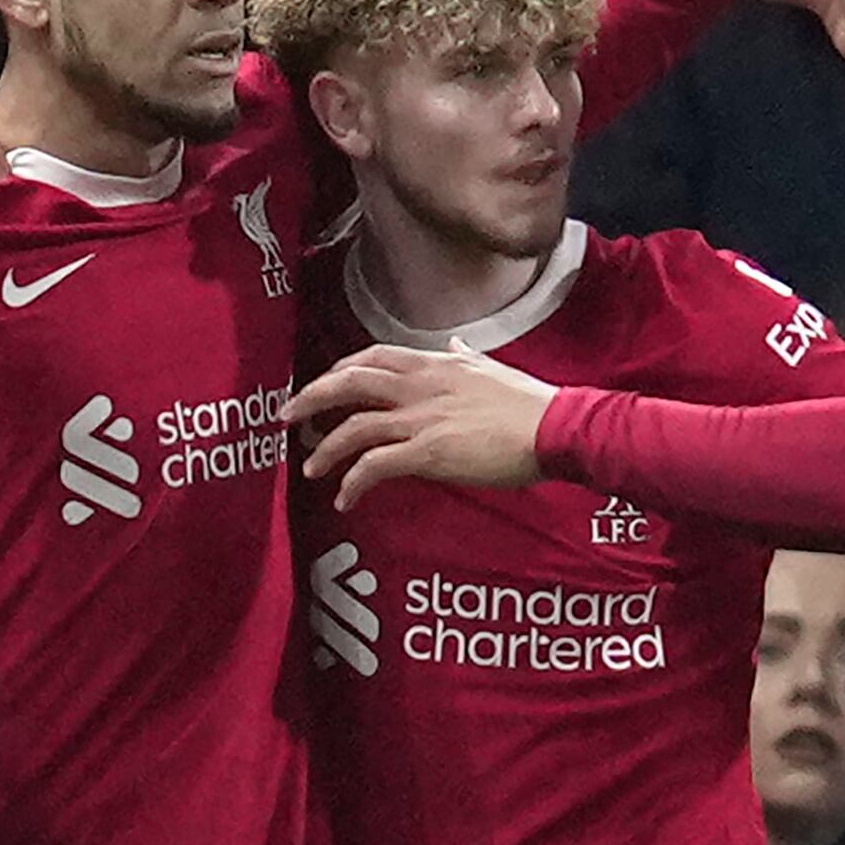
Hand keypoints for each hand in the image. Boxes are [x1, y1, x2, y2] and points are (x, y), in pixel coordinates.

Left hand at [287, 341, 561, 500]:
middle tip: (288, 416)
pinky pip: (375, 466)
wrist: (556, 428)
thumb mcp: (494, 370)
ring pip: (353, 427)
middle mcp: (422, 386)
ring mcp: (422, 419)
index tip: (325, 383)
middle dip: (312, 397)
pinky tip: (346, 499)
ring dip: (325, 448)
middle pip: (349, 382)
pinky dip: (353, 482)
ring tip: (311, 467)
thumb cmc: (533, 405)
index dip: (342, 369)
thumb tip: (457, 344)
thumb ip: (467, 357)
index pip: (374, 356)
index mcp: (436, 364)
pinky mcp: (428, 453)